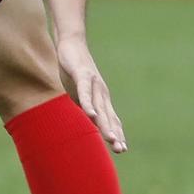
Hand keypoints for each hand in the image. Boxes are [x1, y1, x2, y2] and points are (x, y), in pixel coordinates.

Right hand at [55, 36, 126, 152]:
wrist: (71, 44)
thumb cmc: (74, 69)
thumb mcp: (80, 91)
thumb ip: (85, 105)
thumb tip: (89, 118)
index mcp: (100, 98)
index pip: (111, 118)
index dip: (116, 133)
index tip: (122, 149)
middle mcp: (101, 93)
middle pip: (108, 116)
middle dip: (114, 134)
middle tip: (120, 150)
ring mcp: (93, 84)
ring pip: (100, 108)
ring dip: (105, 124)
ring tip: (111, 139)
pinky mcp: (82, 75)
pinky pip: (85, 93)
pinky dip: (89, 105)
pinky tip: (91, 116)